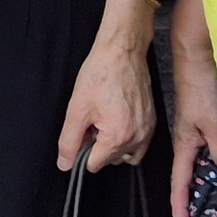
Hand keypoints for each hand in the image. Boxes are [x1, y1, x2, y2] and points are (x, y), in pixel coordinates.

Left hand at [57, 30, 150, 170]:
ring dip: (112, 144)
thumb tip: (65, 164)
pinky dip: (125, 137)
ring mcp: (147, 130)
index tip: (82, 131)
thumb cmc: (100, 74)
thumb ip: (69, 141)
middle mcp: (138, 138)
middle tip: (93, 120)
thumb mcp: (76, 109)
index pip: (94, 164)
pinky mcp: (151, 121)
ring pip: (125, 154)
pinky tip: (116, 117)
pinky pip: (138, 143)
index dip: (82, 149)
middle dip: (98, 145)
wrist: (122, 52)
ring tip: (104, 119)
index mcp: (118, 137)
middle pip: (110, 159)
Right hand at [168, 36, 216, 216]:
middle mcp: (191, 141)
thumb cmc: (202, 89)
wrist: (200, 58)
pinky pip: (216, 150)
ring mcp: (201, 131)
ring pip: (207, 163)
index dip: (180, 206)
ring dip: (213, 181)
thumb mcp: (216, 125)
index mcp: (185, 144)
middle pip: (192, 176)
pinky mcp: (210, 122)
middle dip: (196, 199)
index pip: (181, 182)